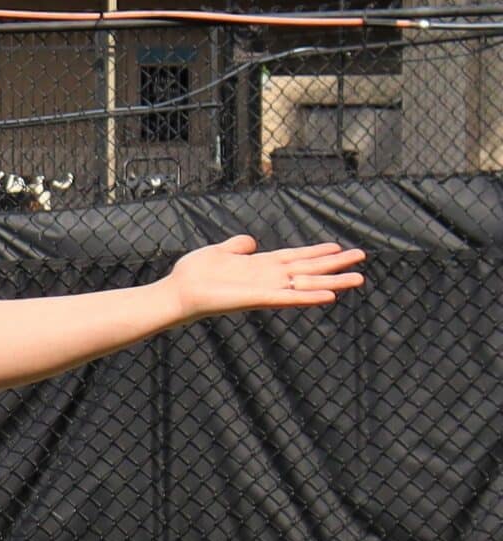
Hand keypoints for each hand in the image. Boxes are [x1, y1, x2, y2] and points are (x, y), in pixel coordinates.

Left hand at [163, 235, 365, 321]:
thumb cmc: (194, 275)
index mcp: (260, 265)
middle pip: (308, 270)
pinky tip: (328, 296)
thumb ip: (237, 246)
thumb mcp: (219, 252)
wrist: (178, 292)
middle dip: (335, 266)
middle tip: (362, 260)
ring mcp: (265, 289)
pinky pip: (288, 298)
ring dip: (332, 282)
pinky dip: (307, 296)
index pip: (295, 258)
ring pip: (306, 284)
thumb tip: (250, 241)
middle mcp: (268, 277)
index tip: (339, 248)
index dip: (316, 252)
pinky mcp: (258, 299)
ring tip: (358, 279)